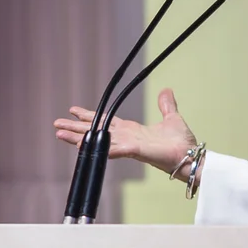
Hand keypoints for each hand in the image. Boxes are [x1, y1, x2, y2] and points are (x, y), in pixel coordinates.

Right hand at [53, 88, 197, 177]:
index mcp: (132, 130)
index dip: (89, 116)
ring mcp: (129, 145)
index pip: (105, 121)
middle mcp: (127, 138)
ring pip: (98, 140)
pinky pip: (113, 149)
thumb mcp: (172, 118)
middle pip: (95, 131)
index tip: (73, 111)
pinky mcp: (135, 150)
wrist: (191, 157)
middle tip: (56, 125)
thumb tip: (166, 90)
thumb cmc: (182, 143)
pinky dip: (100, 147)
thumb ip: (166, 105)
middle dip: (75, 128)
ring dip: (78, 138)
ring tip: (60, 134)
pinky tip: (83, 146)